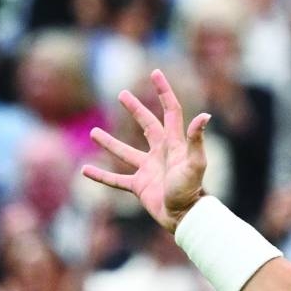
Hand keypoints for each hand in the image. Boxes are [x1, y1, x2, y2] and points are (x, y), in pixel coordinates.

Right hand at [82, 70, 211, 232]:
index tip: (155, 73)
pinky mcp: (139, 186)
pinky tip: (85, 170)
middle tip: (122, 94)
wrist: (185, 216)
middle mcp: (161, 154)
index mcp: (174, 144)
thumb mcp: (195, 163)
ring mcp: (149, 170)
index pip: (170, 111)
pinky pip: (116, 180)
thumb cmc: (191, 189)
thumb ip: (196, 140)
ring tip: (93, 132)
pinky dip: (101, 176)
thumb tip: (205, 115)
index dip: (164, 92)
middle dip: (136, 110)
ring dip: (111, 143)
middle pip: (148, 126)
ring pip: (126, 152)